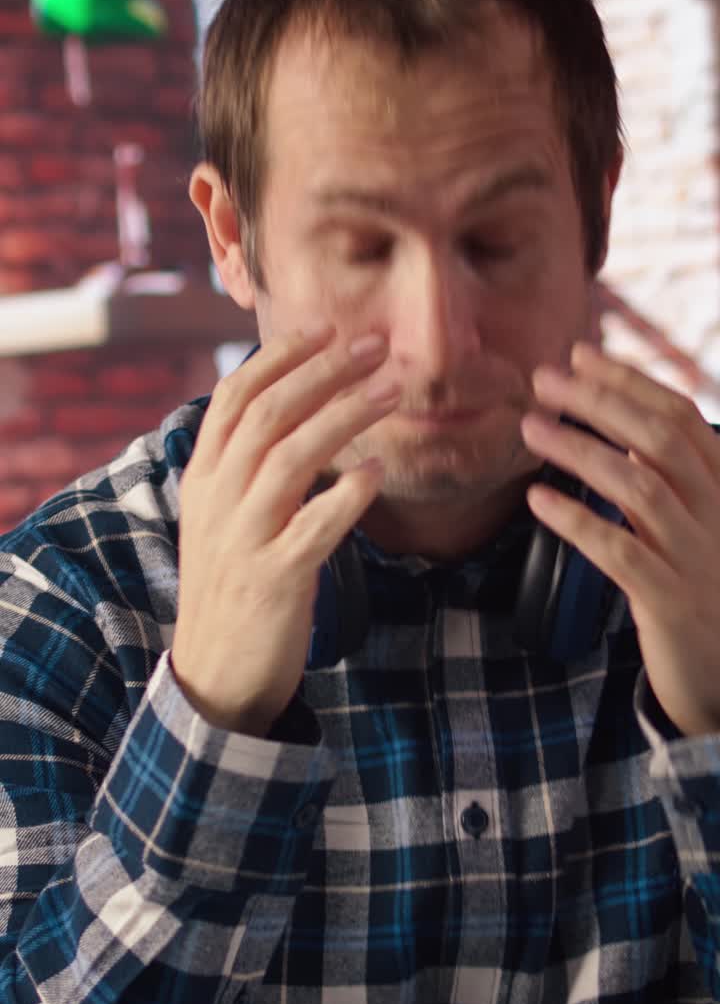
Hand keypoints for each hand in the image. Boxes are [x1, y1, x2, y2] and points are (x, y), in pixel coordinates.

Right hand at [172, 325, 398, 735]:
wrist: (213, 676)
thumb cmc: (232, 587)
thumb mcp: (221, 519)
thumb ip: (245, 466)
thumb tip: (293, 407)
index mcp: (203, 479)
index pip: (233, 397)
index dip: (279, 356)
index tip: (325, 327)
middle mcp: (218, 500)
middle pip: (267, 415)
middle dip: (322, 371)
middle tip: (374, 345)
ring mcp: (243, 540)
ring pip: (289, 458)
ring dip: (343, 416)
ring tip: (390, 390)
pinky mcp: (274, 580)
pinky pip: (314, 528)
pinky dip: (347, 496)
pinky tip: (378, 472)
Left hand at [521, 341, 719, 736]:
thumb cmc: (700, 592)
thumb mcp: (690, 525)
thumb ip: (662, 478)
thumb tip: (619, 421)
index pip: (680, 416)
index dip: (630, 381)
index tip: (580, 354)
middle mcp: (717, 515)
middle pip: (660, 439)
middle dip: (599, 400)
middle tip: (542, 379)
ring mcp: (697, 558)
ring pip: (640, 487)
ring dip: (579, 450)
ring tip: (529, 429)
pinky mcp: (672, 602)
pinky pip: (620, 552)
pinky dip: (576, 521)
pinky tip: (537, 500)